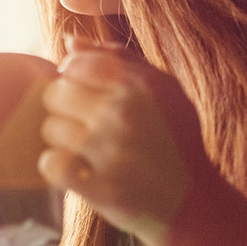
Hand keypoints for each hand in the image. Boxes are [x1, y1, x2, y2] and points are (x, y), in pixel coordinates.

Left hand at [37, 36, 209, 245]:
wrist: (196, 204)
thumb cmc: (175, 140)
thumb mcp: (163, 91)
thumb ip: (116, 58)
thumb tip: (69, 41)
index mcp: (142, 85)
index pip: (75, 64)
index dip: (71, 77)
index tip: (83, 93)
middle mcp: (126, 114)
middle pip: (56, 94)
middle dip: (64, 108)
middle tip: (83, 123)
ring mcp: (113, 152)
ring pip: (51, 128)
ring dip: (62, 140)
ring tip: (84, 148)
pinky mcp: (102, 189)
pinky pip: (51, 164)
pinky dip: (57, 167)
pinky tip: (76, 168)